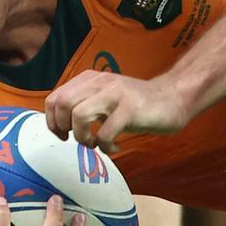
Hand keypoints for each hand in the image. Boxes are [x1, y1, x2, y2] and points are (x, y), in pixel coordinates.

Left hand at [45, 70, 189, 152]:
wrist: (172, 98)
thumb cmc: (136, 104)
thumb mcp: (104, 97)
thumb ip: (83, 103)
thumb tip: (59, 123)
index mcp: (89, 79)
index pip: (54, 98)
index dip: (52, 121)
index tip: (63, 135)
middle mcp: (100, 82)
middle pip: (63, 105)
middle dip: (65, 129)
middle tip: (80, 140)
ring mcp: (115, 94)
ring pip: (80, 116)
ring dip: (84, 138)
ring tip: (96, 144)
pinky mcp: (131, 109)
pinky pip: (106, 133)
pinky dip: (106, 146)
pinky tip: (115, 147)